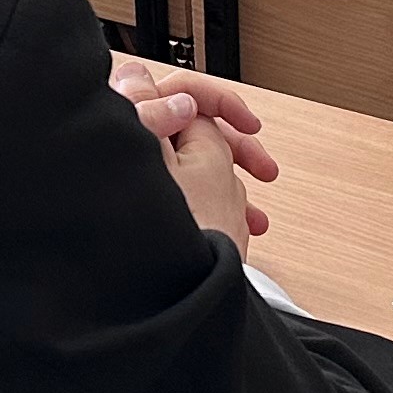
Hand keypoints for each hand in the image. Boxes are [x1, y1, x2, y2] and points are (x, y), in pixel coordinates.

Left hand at [115, 54, 277, 244]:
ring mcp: (135, 184)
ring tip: (254, 214)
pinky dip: (210, 206)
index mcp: (136, 129)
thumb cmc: (174, 237)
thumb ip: (194, 120)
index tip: (248, 124)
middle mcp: (129, 153)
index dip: (221, 102)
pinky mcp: (142, 211)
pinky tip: (235, 227)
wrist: (159, 302)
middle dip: (232, 147)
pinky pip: (182, 195)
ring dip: (228, 183)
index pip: (180, 90)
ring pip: (189, 166)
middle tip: (263, 167)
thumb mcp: (204, 165)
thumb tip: (179, 97)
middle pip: (187, 129)